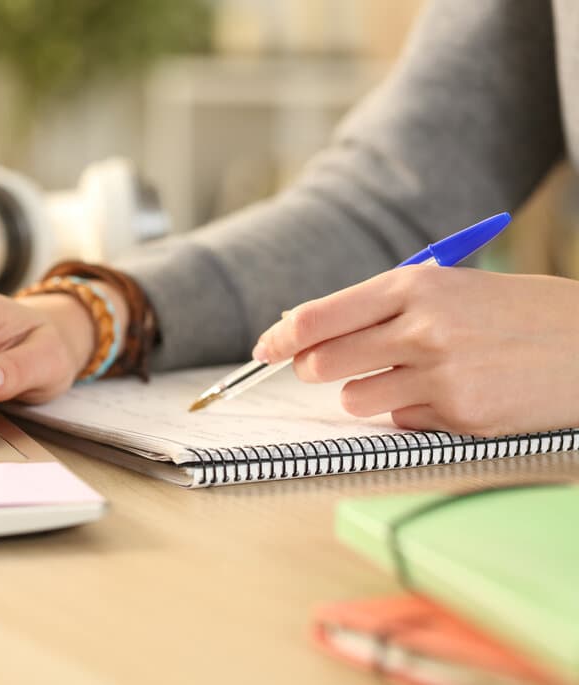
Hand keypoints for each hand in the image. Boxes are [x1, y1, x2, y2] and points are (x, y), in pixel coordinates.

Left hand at [253, 267, 578, 435]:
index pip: (321, 316)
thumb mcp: (449, 289)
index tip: (265, 349)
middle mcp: (424, 328)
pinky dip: (412, 413)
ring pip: (354, 399)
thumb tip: (303, 329)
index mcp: (416, 286)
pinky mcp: (462, 418)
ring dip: (368, 393)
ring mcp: (443, 376)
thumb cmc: (513, 313)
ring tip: (413, 376)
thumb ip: (380, 307)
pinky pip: (400, 423)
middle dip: (315, 369)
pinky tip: (452, 395)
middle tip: (329, 367)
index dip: (282, 337)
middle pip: (323, 362)